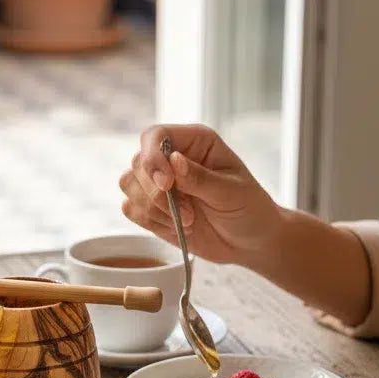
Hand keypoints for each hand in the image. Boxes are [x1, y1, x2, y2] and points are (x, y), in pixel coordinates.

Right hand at [118, 123, 279, 265]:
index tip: (167, 185)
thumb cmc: (249, 209)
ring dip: (153, 208)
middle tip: (189, 214)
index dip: (152, 158)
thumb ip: (200, 178)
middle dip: (157, 193)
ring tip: (187, 222)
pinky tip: (175, 227)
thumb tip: (173, 160)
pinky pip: (130, 208)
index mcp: (194, 142)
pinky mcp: (152, 207)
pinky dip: (149, 220)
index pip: (155, 135)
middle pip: (138, 162)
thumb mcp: (231, 192)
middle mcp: (171, 158)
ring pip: (129, 184)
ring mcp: (159, 183)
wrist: (250, 242)